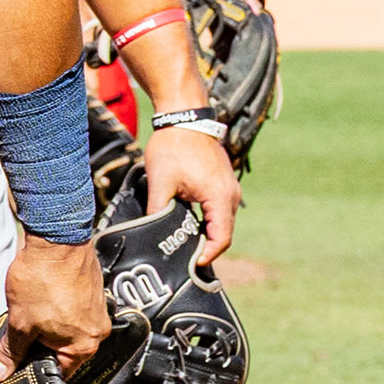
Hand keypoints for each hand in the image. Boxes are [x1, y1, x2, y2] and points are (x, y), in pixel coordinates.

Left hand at [0, 236, 110, 382]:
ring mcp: (95, 310)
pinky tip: (40, 297)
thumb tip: (2, 372)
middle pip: (62, 350)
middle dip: (38, 344)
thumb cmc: (43, 278)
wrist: (55, 239)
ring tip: (30, 309)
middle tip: (20, 332)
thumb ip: (12, 351)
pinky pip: (70, 311)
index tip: (17, 365)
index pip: (59, 371)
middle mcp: (96, 330)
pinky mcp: (89, 292)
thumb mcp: (20, 322)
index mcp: (84, 345)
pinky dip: (53, 308)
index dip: (34, 368)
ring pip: (64, 329)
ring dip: (45, 324)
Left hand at [144, 124, 241, 265]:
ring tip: (184, 246)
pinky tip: (187, 225)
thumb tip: (151, 233)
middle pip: (223, 233)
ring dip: (206, 234)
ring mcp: (229, 189)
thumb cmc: (173, 147)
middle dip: (206, 248)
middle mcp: (231, 195)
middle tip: (184, 260)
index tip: (191, 265)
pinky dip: (207, 221)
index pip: (221, 238)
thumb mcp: (160, 181)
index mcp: (220, 197)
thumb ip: (158, 210)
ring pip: (221, 222)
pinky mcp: (222, 183)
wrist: (185, 118)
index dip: (207, 255)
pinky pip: (218, 210)